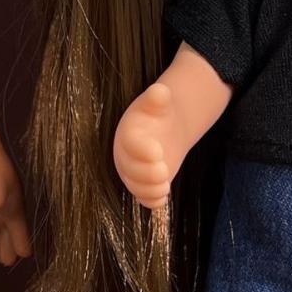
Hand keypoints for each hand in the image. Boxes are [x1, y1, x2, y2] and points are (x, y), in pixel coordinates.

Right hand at [113, 81, 186, 209]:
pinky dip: (152, 201)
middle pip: (130, 169)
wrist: (162, 130)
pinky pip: (144, 198)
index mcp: (127, 134)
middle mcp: (126, 155)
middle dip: (146, 173)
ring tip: (164, 186)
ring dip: (150, 190)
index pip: (130, 144)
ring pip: (136, 187)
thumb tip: (161, 91)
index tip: (158, 151)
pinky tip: (162, 199)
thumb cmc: (157, 115)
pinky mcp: (144, 185)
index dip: (141, 150)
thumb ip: (158, 98)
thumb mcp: (158, 103)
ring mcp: (134, 172)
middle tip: (164, 171)